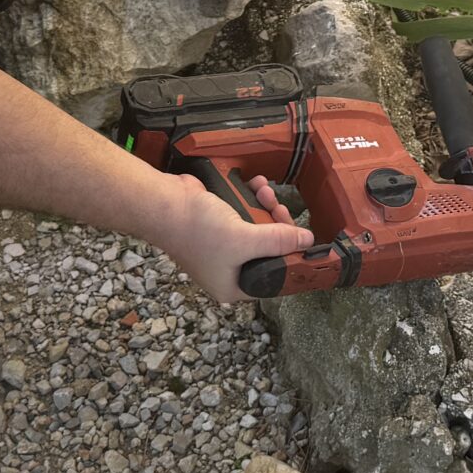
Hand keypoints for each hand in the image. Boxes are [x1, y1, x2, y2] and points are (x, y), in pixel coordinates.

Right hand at [149, 171, 311, 304]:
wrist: (165, 203)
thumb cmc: (196, 230)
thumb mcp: (244, 238)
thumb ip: (278, 241)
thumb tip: (307, 241)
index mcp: (233, 286)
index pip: (274, 279)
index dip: (292, 260)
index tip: (307, 243)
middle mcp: (229, 270)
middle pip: (269, 251)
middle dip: (278, 226)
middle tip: (281, 211)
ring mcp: (224, 247)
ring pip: (259, 229)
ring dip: (266, 207)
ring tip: (264, 192)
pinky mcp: (220, 225)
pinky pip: (246, 214)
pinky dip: (252, 199)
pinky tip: (254, 186)